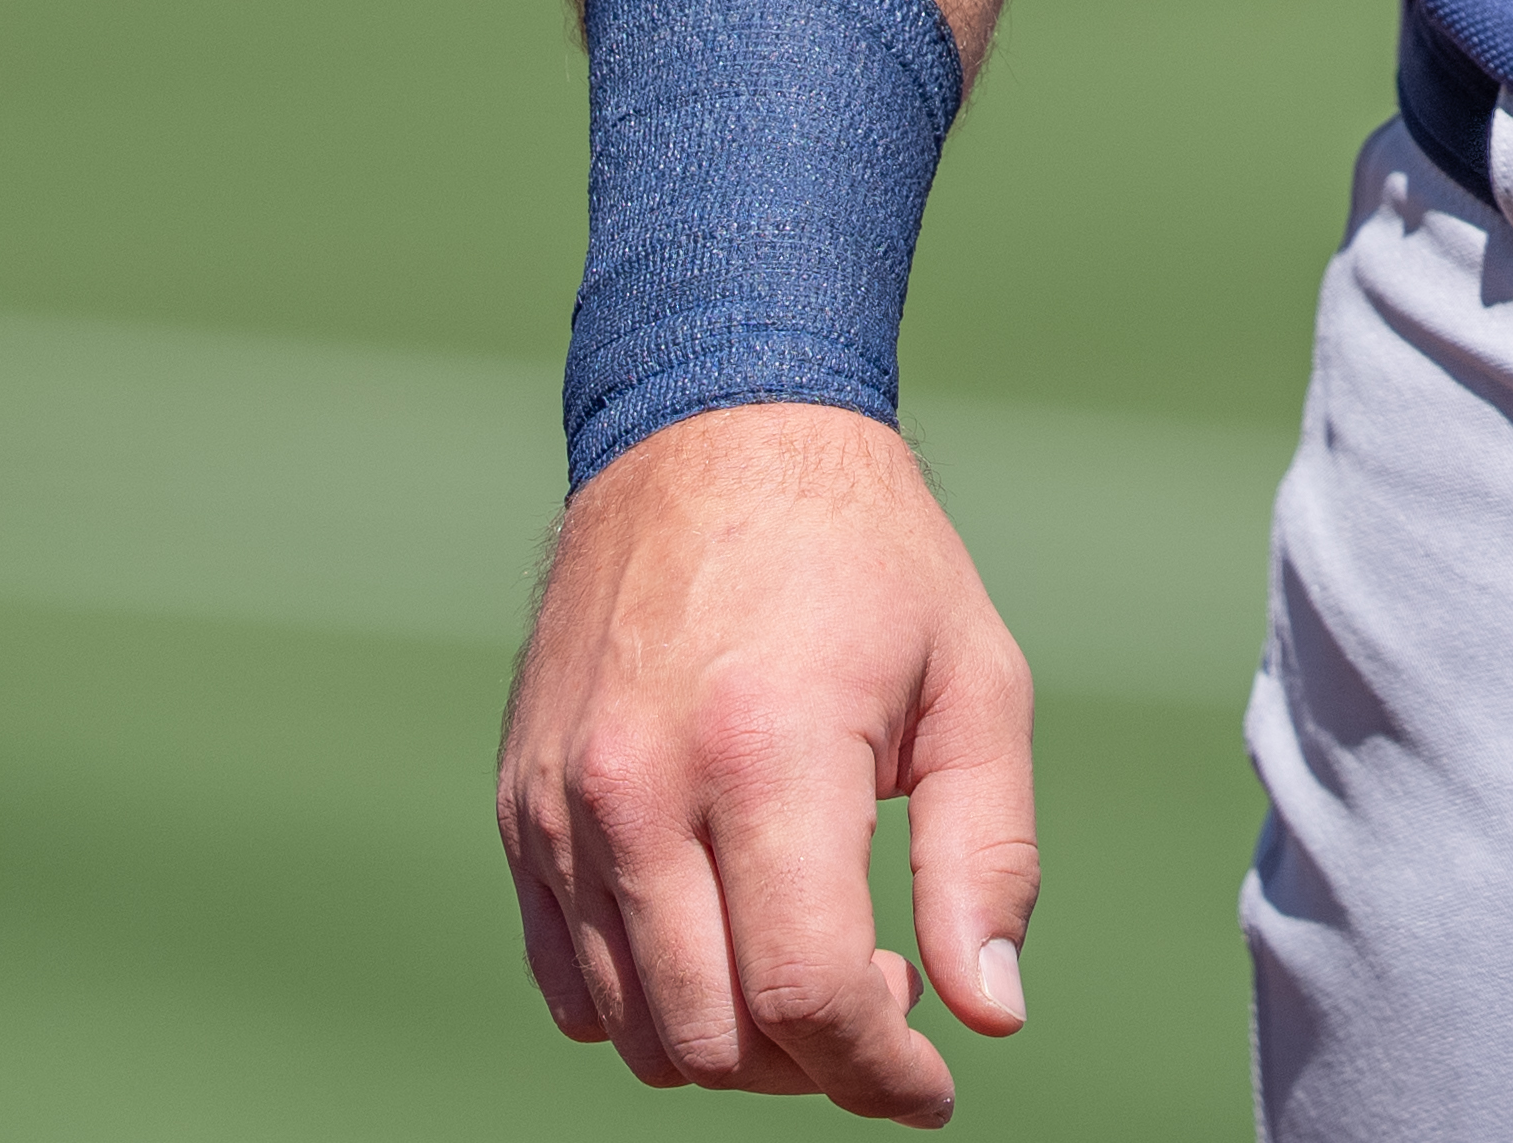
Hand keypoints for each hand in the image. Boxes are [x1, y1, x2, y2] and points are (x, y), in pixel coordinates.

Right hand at [498, 403, 1043, 1114]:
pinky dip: (650, 1004)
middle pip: (716, 1037)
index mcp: (767, 752)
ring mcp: (563, 806)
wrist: (712, 434)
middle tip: (883, 997)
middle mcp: (640, 790)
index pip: (806, 997)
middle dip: (817, 1064)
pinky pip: (570, 981)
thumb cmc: (867, 559)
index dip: (880, 1074)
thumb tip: (989, 1012)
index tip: (935, 1080)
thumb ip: (990, 858)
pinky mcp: (521, 810)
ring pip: (637, 1029)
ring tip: (811, 961)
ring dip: (737, 1042)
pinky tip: (725, 940)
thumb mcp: (976, 683)